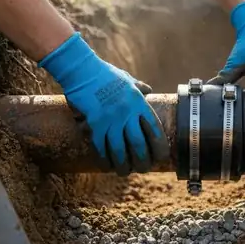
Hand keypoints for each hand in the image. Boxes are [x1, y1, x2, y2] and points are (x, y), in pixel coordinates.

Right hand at [39, 32, 168, 173]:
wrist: (82, 71)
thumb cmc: (105, 74)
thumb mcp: (127, 79)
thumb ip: (139, 88)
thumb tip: (149, 91)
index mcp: (138, 102)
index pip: (154, 129)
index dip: (159, 146)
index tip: (162, 157)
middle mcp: (127, 113)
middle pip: (138, 144)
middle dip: (143, 160)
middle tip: (144, 169)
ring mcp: (110, 120)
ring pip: (120, 150)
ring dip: (123, 165)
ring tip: (126, 172)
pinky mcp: (94, 124)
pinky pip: (101, 147)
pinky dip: (105, 159)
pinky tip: (108, 166)